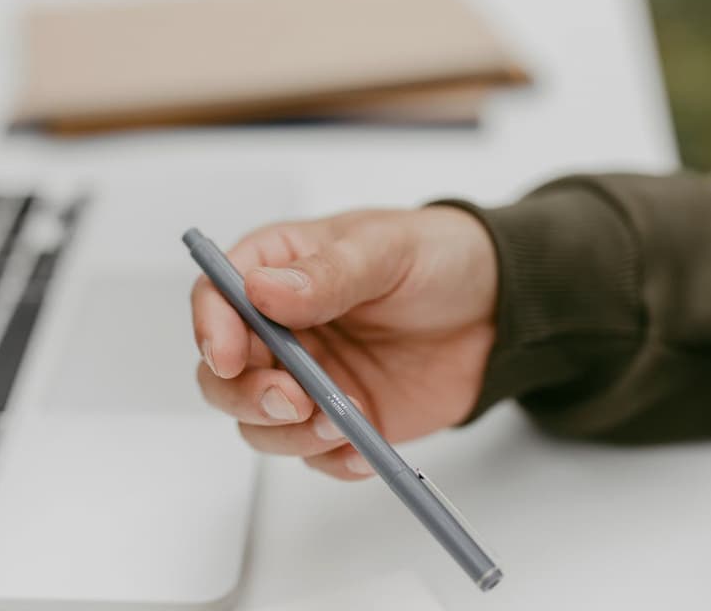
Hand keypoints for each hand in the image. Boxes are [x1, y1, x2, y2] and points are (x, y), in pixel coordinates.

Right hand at [189, 206, 496, 479]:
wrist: (498, 309)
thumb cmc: (439, 258)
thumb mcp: (387, 250)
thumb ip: (328, 274)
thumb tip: (261, 290)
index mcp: (280, 269)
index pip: (217, 296)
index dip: (211, 327)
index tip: (228, 354)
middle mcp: (281, 328)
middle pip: (224, 372)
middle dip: (246, 394)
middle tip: (293, 399)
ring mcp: (309, 376)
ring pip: (260, 422)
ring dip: (289, 432)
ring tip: (341, 423)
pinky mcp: (341, 417)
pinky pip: (313, 453)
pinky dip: (330, 460)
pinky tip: (362, 449)